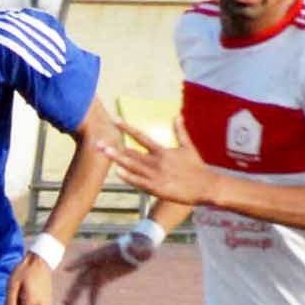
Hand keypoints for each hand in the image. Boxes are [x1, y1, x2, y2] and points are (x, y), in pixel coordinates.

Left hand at [2, 252, 55, 304]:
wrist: (40, 260)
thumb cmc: (24, 271)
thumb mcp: (12, 286)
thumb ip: (10, 303)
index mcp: (32, 303)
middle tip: (14, 295)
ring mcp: (47, 303)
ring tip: (21, 290)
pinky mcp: (48, 300)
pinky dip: (29, 302)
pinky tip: (27, 290)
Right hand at [63, 241, 141, 304]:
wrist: (138, 249)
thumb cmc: (140, 246)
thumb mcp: (140, 248)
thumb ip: (137, 250)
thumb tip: (136, 250)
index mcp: (102, 254)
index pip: (87, 258)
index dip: (77, 264)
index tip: (67, 270)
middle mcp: (95, 263)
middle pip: (82, 277)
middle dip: (74, 289)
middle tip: (66, 301)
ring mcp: (97, 272)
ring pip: (84, 286)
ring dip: (75, 297)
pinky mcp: (103, 279)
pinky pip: (94, 293)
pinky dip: (91, 304)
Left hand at [99, 119, 214, 206]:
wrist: (205, 186)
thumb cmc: (197, 167)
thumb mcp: (189, 147)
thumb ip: (180, 132)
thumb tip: (177, 116)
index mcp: (163, 151)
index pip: (141, 136)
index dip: (127, 128)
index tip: (115, 120)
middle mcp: (157, 161)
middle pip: (131, 152)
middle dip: (114, 147)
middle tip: (99, 142)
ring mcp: (156, 175)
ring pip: (132, 166)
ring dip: (117, 159)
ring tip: (103, 152)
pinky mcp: (157, 188)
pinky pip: (139, 182)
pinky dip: (128, 177)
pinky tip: (117, 172)